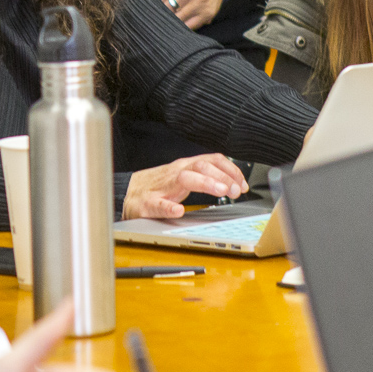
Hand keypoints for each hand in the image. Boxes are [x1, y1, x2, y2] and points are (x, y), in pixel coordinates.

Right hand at [123, 154, 247, 218]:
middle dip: (222, 177)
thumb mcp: (187, 177)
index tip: (243, 184)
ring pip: (185, 178)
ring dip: (204, 183)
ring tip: (219, 191)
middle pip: (202, 166)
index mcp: (187, 167)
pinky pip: (158, 203)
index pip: (212, 161)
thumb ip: (208, 177)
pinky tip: (178, 211)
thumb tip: (235, 184)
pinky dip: (169, 207)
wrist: (129, 192)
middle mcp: (177, 173)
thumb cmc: (160, 186)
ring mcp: (163, 187)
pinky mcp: (148, 203)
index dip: (231, 171)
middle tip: (236, 191)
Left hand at [133, 0, 222, 29]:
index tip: (143, 5)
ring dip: (167, 21)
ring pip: (177, 18)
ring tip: (159, 22)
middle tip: (149, 16)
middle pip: (167, 6)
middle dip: (157, 12)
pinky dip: (179, 27)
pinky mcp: (207, 12)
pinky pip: (189, 25)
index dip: (150, 0)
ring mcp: (201, 0)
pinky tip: (173, 26)